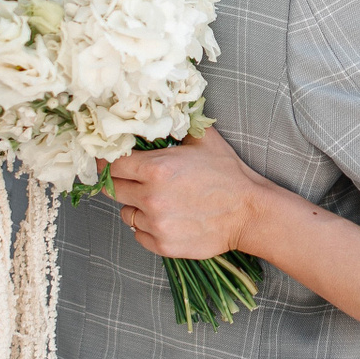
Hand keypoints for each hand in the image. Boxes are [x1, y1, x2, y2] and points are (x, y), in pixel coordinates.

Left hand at [109, 126, 268, 259]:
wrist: (249, 213)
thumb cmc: (228, 175)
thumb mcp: (204, 140)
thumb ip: (177, 126)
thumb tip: (160, 114)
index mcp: (156, 168)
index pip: (112, 164)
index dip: (110, 161)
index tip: (113, 162)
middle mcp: (150, 197)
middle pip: (112, 189)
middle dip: (120, 183)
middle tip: (135, 181)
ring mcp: (155, 223)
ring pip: (126, 213)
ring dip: (135, 206)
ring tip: (158, 202)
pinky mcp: (162, 244)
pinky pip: (138, 234)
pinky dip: (146, 227)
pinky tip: (165, 218)